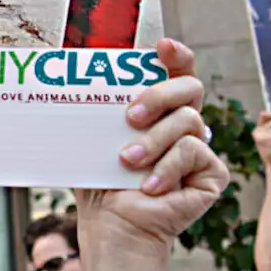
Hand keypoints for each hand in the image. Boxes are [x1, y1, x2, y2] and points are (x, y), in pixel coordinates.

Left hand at [78, 39, 228, 250]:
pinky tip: (149, 187)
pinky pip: (193, 151)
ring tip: (126, 163)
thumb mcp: (93, 138)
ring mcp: (201, 148)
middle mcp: (183, 125)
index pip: (176, 73)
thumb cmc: (100, 182)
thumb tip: (59, 73)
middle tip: (129, 117)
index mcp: (159, 112)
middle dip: (158, 95)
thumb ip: (94, 109)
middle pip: (190, 87)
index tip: (163, 45)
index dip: (176, 56)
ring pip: (187, 120)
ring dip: (151, 142)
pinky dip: (166, 168)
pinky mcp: (211, 173)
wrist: (112, 224)